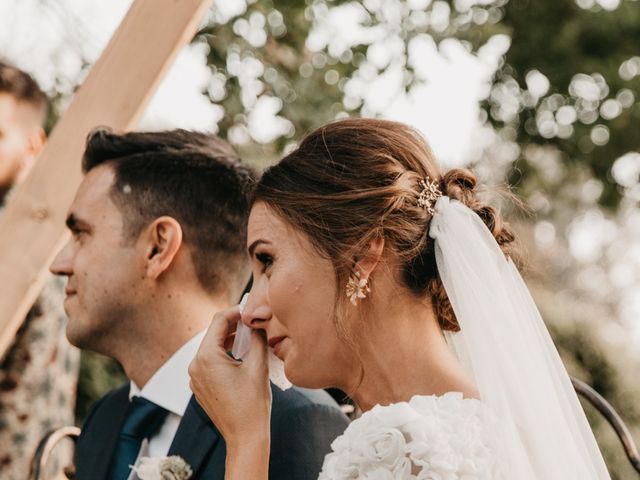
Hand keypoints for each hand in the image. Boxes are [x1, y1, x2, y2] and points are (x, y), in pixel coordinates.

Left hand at [188, 306, 271, 446]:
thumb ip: (257, 338)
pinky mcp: (200, 387)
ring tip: (251, 339)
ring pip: (212, 348)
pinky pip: (210, 363)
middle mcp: (195, 366)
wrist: (245, 436)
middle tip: (254, 322)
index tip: (251, 310)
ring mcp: (195, 378)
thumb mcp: (258, 365)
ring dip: (230, 340)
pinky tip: (242, 357)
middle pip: (214, 334)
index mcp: (206, 357)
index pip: (219, 320)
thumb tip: (258, 322)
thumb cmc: (252, 404)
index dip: (236, 311)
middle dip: (234, 326)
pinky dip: (224, 355)